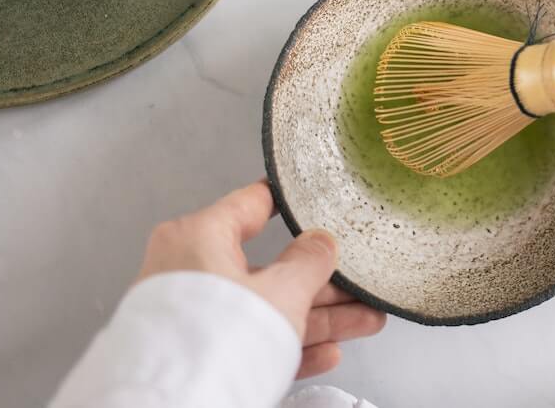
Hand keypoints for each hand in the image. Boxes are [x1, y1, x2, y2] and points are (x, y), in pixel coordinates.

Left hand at [138, 181, 386, 377]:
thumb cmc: (215, 341)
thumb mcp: (281, 292)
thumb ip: (309, 263)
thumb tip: (321, 243)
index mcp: (199, 238)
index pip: (250, 205)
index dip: (290, 203)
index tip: (314, 200)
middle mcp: (189, 272)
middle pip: (270, 269)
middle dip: (323, 282)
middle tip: (357, 283)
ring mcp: (194, 316)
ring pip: (267, 309)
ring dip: (319, 318)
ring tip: (364, 321)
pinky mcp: (200, 354)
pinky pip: (253, 341)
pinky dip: (291, 346)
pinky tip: (328, 353)